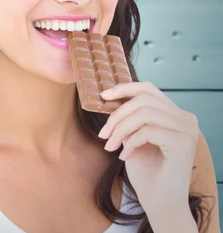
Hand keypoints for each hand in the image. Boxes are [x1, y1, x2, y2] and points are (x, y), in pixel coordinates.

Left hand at [97, 82, 199, 213]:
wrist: (160, 202)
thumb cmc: (146, 171)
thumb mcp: (133, 138)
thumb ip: (128, 119)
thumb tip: (108, 98)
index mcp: (175, 115)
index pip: (149, 89)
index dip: (124, 88)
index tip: (103, 96)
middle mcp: (186, 119)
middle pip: (143, 100)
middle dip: (117, 116)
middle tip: (103, 135)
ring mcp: (187, 130)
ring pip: (144, 114)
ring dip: (120, 130)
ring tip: (111, 146)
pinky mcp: (183, 143)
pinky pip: (147, 131)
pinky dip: (130, 142)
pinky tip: (125, 156)